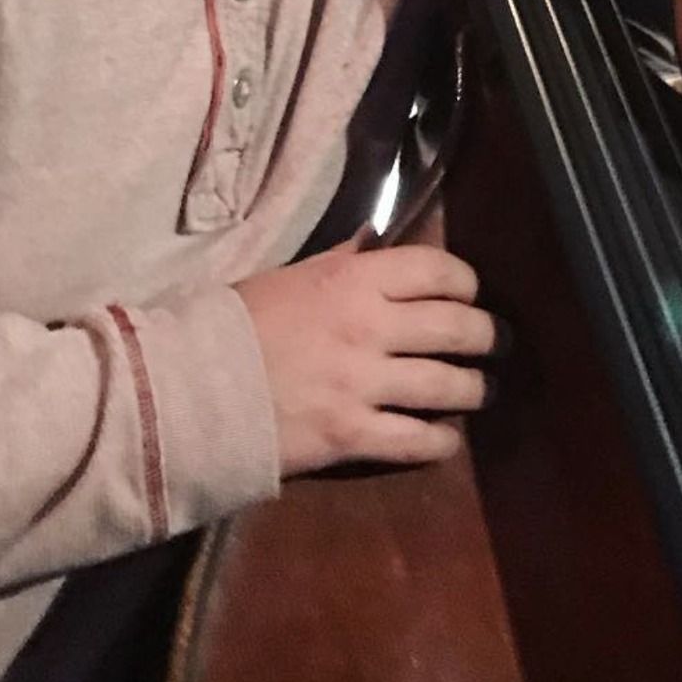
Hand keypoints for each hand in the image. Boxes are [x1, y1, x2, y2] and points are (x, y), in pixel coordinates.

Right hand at [236, 241, 498, 475]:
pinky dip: (440, 441)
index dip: (466, 282)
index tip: (471, 294)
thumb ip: (341, 261)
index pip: (437, 270)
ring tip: (484, 391)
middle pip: (457, 328)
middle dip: (488, 337)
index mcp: (352, 279)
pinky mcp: (349, 436)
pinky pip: (414, 441)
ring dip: (476, 389)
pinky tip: (447, 439)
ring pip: (448, 386)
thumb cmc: (232, 325)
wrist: (184, 390)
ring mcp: (362, 384)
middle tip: (497, 344)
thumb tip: (375, 240)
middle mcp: (369, 327)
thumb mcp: (290, 276)